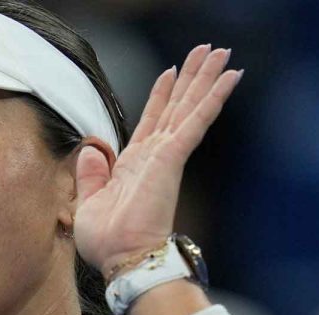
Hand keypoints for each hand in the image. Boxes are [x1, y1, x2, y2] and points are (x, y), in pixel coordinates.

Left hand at [73, 44, 242, 275]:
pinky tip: (229, 77)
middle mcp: (154, 156)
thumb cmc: (108, 241)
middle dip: (191, 78)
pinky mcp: (172, 158)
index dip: (160, 95)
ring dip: (205, 78)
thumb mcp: (88, 202)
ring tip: (222, 52)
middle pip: (175, 107)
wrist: (123, 259)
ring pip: (189, 107)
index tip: (170, 72)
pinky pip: (195, 121)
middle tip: (208, 51)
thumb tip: (91, 149)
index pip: (151, 121)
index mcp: (134, 165)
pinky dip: (211, 98)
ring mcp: (165, 156)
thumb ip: (91, 175)